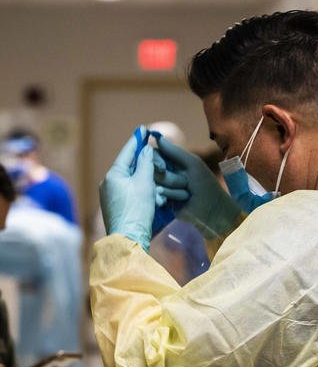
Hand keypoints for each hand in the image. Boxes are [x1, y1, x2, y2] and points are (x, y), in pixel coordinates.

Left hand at [99, 126, 154, 250]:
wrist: (129, 238)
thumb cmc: (137, 208)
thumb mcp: (145, 181)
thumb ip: (146, 163)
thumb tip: (146, 150)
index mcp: (113, 174)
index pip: (127, 152)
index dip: (137, 140)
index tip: (144, 128)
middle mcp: (108, 183)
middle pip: (130, 167)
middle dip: (145, 164)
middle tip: (156, 157)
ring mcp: (111, 196)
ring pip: (133, 181)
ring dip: (147, 181)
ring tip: (158, 184)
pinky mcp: (117, 207)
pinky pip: (132, 193)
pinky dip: (143, 192)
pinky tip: (154, 198)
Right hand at [154, 137, 241, 238]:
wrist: (210, 210)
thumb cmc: (205, 184)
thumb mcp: (192, 164)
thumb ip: (175, 152)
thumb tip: (157, 136)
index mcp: (173, 161)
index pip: (153, 155)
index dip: (155, 160)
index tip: (162, 167)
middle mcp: (165, 172)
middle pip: (151, 170)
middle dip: (170, 178)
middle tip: (185, 183)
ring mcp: (162, 186)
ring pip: (155, 184)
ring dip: (174, 189)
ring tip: (186, 194)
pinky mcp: (161, 200)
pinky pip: (156, 196)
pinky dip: (170, 198)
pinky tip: (179, 201)